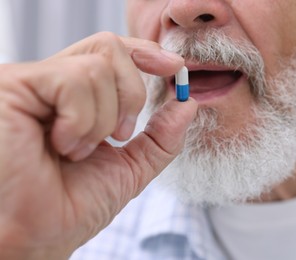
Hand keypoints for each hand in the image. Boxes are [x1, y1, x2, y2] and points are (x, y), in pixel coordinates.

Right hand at [0, 32, 196, 258]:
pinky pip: (72, 81)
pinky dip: (81, 121)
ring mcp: (32, 82)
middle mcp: (52, 83)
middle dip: (131, 95)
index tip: (175, 68)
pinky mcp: (14, 86)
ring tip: (78, 151)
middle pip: (109, 47)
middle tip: (120, 136)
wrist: (40, 236)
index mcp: (76, 96)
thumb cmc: (74, 205)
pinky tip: (61, 146)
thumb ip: (162, 135)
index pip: (112, 52)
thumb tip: (189, 103)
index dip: (145, 51)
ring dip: (103, 121)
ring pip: (96, 68)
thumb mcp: (132, 166)